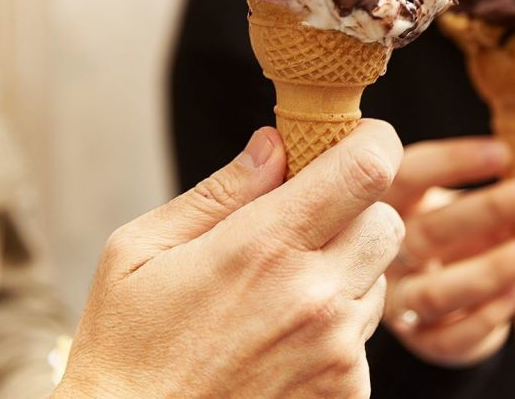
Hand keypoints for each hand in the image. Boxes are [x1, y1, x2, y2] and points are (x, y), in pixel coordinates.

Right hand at [53, 120, 404, 398]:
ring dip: (346, 272)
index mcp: (263, 247)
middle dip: (357, 211)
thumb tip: (275, 143)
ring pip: (379, 279)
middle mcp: (313, 297)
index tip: (359, 140)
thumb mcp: (143, 249)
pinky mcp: (344, 393)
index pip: (366, 170)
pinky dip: (338, 329)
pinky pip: (366, 336)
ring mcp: (335, 351)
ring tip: (282, 293)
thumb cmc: (127, 345)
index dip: (374, 143)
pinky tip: (284, 340)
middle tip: (308, 224)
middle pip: (387, 221)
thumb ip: (221, 190)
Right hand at [381, 137, 514, 366]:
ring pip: (438, 292)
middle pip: (429, 232)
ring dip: (498, 267)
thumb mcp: (472, 202)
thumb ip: (512, 191)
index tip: (505, 153)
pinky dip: (490, 314)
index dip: (453, 163)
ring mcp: (397, 302)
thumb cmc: (453, 230)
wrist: (431, 289)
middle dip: (492, 209)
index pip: (408, 176)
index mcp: (387, 204)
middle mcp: (381, 254)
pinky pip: (451, 337)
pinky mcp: (421, 340)